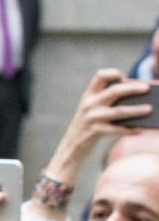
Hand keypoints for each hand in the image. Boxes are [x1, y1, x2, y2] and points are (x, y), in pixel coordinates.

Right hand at [45, 69, 152, 188]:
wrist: (70, 147)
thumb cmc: (88, 127)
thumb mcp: (92, 110)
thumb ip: (108, 102)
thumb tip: (137, 100)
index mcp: (88, 95)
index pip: (100, 76)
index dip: (114, 73)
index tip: (125, 77)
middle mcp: (89, 104)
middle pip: (114, 91)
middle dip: (132, 88)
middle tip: (146, 88)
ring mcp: (91, 118)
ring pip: (119, 111)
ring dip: (136, 110)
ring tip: (150, 109)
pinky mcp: (95, 132)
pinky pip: (117, 130)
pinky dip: (130, 130)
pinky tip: (141, 130)